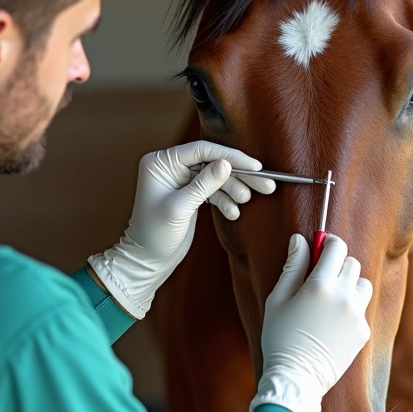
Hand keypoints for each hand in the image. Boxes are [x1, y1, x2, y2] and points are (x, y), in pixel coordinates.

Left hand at [88, 141, 275, 318]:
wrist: (148, 261)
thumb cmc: (154, 235)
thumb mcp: (179, 208)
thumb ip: (204, 184)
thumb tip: (226, 164)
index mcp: (161, 163)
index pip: (201, 151)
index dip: (229, 157)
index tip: (254, 166)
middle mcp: (171, 167)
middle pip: (213, 162)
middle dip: (238, 174)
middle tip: (264, 183)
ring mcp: (182, 180)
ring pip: (217, 177)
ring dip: (235, 189)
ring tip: (245, 200)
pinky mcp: (192, 194)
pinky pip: (214, 190)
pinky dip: (226, 200)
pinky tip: (233, 212)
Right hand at [249, 234, 372, 411]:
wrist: (296, 378)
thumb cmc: (280, 336)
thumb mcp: (278, 299)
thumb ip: (293, 266)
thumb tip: (300, 240)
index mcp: (320, 284)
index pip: (337, 247)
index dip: (329, 244)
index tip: (323, 248)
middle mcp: (344, 296)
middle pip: (352, 263)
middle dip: (338, 265)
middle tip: (321, 280)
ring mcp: (357, 315)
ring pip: (363, 284)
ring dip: (350, 285)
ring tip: (331, 301)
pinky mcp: (363, 332)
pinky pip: (362, 310)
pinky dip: (351, 311)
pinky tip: (333, 325)